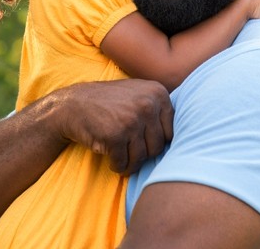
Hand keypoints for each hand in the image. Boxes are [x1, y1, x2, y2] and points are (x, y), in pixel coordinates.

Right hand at [48, 79, 172, 173]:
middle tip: (129, 151)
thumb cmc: (109, 104)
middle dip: (143, 154)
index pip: (172, 132)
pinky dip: (118, 166)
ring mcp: (132, 119)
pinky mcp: (115, 135)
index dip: (157, 142)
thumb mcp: (139, 94)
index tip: (143, 142)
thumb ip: (160, 109)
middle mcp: (148, 104)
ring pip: (142, 157)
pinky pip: (123, 162)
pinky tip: (111, 159)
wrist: (72, 105)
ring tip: (121, 157)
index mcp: (158, 93)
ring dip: (131, 163)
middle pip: (158, 147)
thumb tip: (187, 138)